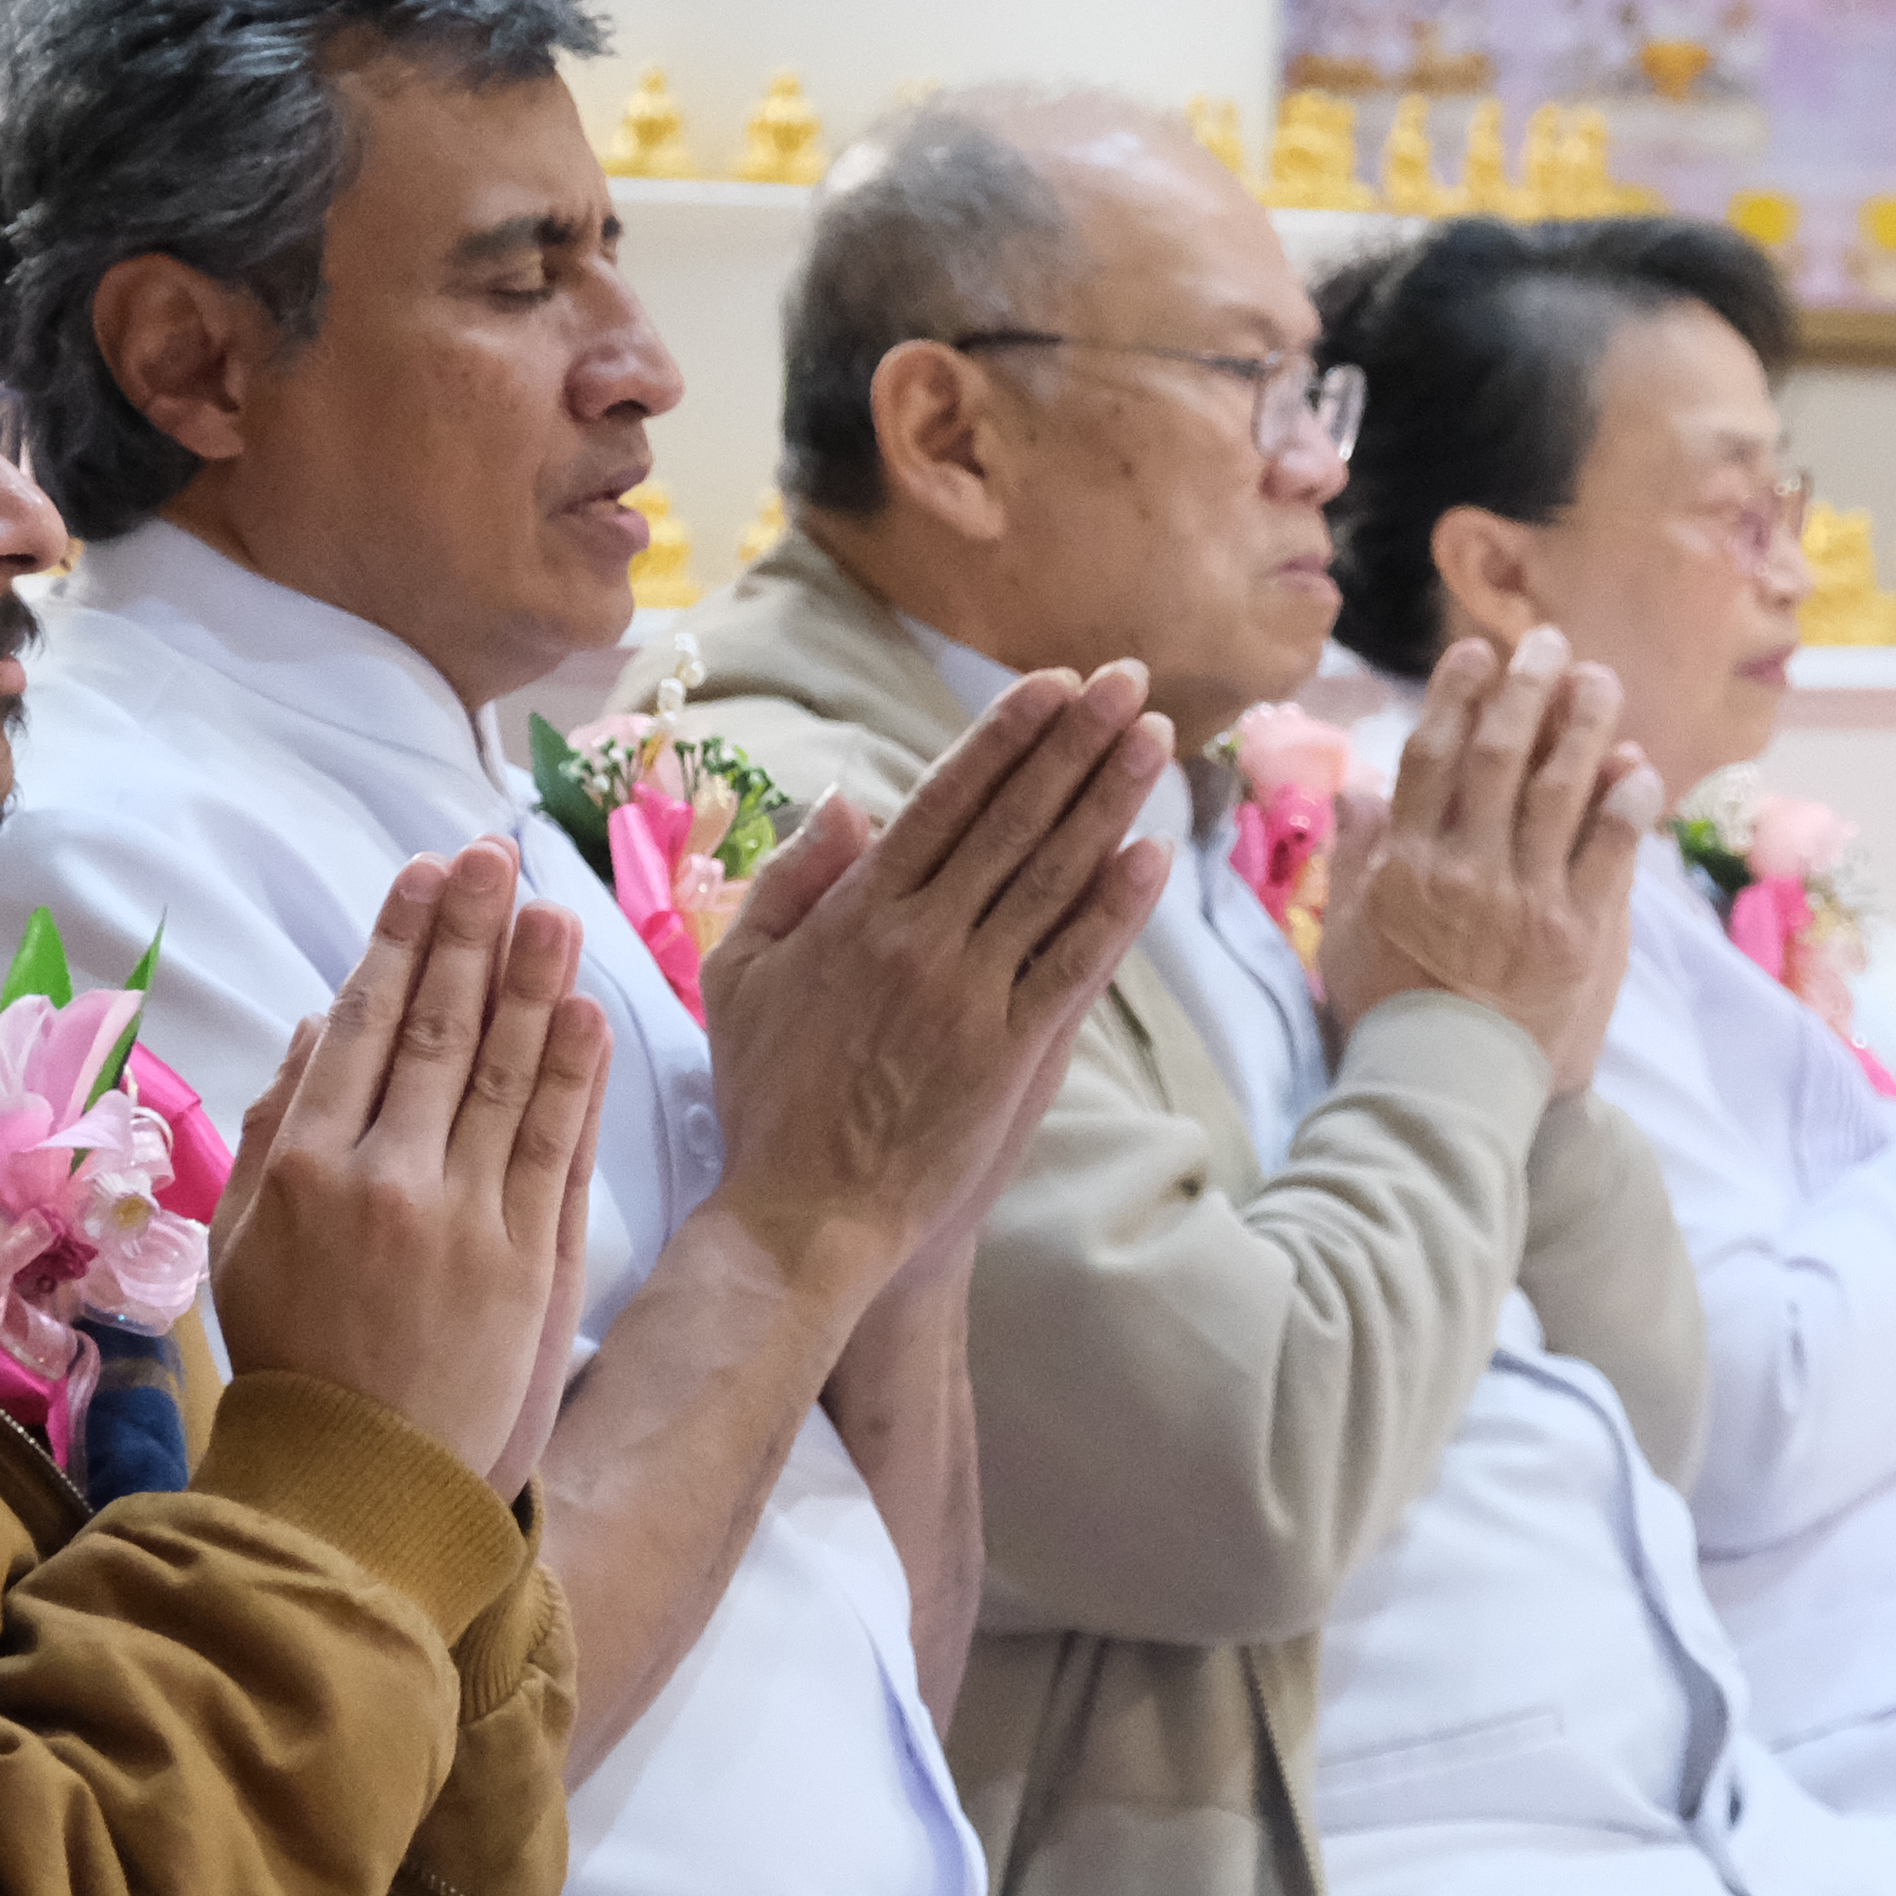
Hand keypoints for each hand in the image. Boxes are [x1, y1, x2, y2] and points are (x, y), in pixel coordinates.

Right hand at [211, 844, 614, 1470]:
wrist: (358, 1483)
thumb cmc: (292, 1359)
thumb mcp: (243, 1245)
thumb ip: (269, 1130)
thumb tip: (312, 1027)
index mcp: (305, 1168)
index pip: (362, 1029)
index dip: (400, 945)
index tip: (425, 877)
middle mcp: (384, 1179)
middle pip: (439, 1032)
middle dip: (468, 934)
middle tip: (493, 858)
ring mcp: (463, 1218)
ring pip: (507, 1075)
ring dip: (533, 983)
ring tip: (551, 910)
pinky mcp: (526, 1260)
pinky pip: (554, 1146)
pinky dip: (574, 1076)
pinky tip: (585, 1012)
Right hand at [697, 664, 1178, 1289]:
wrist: (807, 1215)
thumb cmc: (768, 1097)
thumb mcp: (740, 977)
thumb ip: (789, 883)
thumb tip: (844, 801)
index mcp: (855, 914)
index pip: (944, 800)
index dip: (1005, 736)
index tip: (1053, 682)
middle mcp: (921, 941)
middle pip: (1012, 821)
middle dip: (1074, 742)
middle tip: (1129, 680)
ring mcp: (972, 996)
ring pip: (1053, 878)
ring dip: (1109, 801)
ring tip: (1155, 738)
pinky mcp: (1014, 1053)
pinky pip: (1074, 964)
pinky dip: (1115, 908)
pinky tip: (1151, 855)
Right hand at [1315, 628, 1660, 1092]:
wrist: (1447, 1097)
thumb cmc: (1389, 1017)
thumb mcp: (1346, 934)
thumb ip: (1356, 857)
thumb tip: (1360, 788)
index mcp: (1406, 866)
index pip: (1430, 758)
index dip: (1454, 695)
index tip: (1475, 652)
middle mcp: (1466, 871)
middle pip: (1498, 756)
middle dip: (1525, 688)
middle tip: (1548, 642)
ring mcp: (1527, 901)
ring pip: (1560, 790)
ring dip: (1584, 725)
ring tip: (1600, 679)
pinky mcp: (1581, 935)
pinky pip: (1610, 852)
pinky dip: (1625, 804)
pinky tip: (1636, 767)